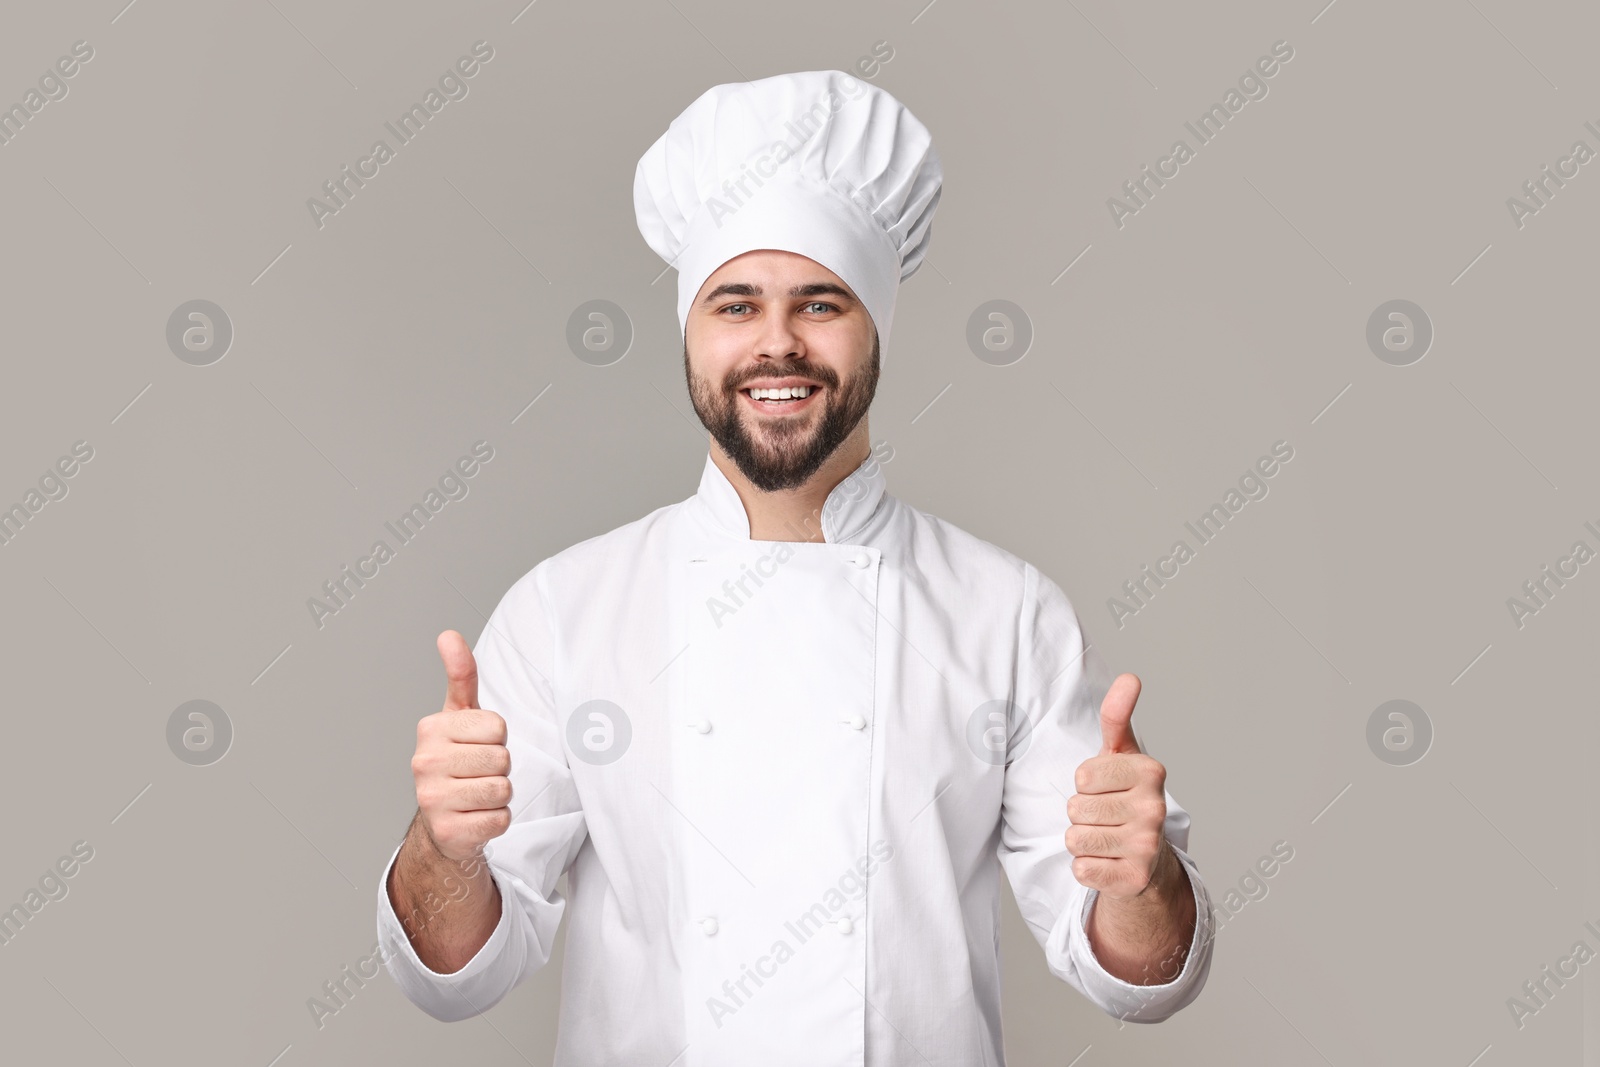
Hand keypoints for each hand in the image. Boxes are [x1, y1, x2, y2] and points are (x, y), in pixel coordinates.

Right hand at [411, 630, 512, 863]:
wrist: (442, 822)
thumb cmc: (457, 760)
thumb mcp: (459, 716)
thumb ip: (460, 675)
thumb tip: (449, 635)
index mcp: (430, 729)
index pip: (497, 726)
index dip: (496, 738)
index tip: (476, 746)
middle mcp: (424, 763)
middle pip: (502, 759)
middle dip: (499, 768)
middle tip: (477, 774)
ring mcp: (433, 800)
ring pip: (503, 789)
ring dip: (499, 795)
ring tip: (476, 795)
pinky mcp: (450, 833)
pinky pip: (500, 819)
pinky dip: (496, 820)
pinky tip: (475, 817)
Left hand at [1065, 673, 1171, 900]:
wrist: (1148, 858)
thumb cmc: (1126, 796)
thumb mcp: (1120, 754)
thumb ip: (1117, 715)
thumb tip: (1129, 677)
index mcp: (1150, 771)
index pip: (1081, 775)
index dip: (1084, 783)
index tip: (1105, 788)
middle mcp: (1155, 808)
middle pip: (1075, 808)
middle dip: (1081, 813)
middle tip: (1106, 817)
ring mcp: (1147, 846)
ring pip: (1074, 839)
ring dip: (1081, 841)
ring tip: (1106, 837)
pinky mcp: (1135, 879)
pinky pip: (1081, 869)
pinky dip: (1086, 868)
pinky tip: (1108, 862)